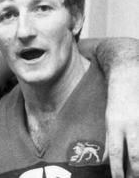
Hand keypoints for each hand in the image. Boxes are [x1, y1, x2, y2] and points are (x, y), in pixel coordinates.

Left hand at [105, 50, 138, 176]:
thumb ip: (110, 139)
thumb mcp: (109, 119)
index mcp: (115, 125)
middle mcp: (130, 125)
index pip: (116, 153)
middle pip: (135, 156)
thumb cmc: (117, 100)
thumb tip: (107, 159)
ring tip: (138, 173)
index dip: (117, 170)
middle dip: (136, 172)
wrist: (128, 74)